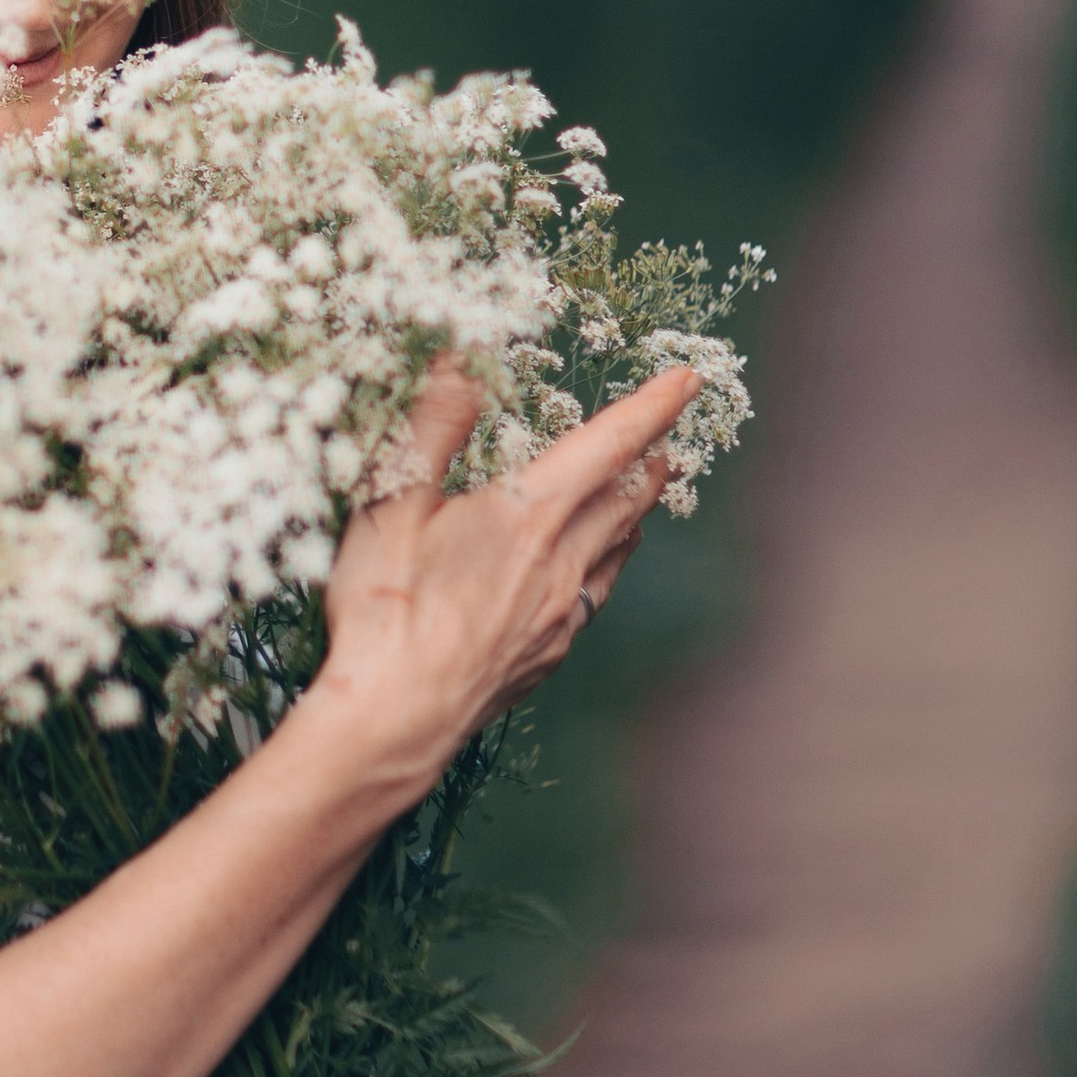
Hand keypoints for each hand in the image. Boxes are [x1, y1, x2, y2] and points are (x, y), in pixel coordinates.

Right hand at [312, 356, 698, 795]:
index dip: (652, 406)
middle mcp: (561, 560)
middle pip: (627, 499)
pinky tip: (590, 573)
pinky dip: (606, 565)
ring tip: (639, 498)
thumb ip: (434, 424)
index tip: (688, 379)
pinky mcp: (547, 653)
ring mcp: (560, 613)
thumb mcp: (393, 500)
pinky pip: (594, 594)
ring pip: (618, 550)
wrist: (396, 718)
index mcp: (530, 513)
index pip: (608, 443)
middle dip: (650, 461)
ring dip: (633, 514)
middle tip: (666, 438)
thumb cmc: (387, 606)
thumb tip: (463, 359)